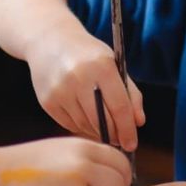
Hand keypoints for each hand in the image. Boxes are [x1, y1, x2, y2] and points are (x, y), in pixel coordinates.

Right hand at [27, 26, 145, 150]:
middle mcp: (79, 77)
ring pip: (85, 126)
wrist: (50, 41)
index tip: (132, 144)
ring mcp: (60, 90)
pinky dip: (81, 127)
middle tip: (120, 140)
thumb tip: (138, 123)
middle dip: (114, 135)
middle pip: (102, 121)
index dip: (128, 129)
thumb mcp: (114, 65)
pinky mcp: (47, 101)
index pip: (120, 107)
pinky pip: (70, 125)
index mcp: (102, 66)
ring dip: (97, 132)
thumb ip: (130, 94)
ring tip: (103, 128)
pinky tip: (86, 119)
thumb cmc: (88, 55)